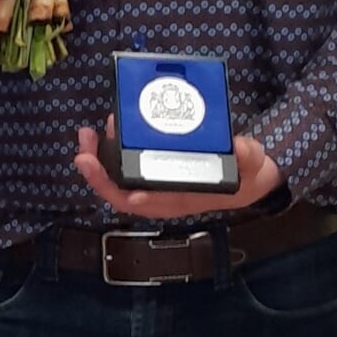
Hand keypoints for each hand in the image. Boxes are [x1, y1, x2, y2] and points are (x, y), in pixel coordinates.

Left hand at [74, 115, 285, 219]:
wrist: (246, 178)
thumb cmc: (244, 174)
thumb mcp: (253, 165)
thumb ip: (248, 157)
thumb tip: (241, 147)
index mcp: (185, 199)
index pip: (156, 205)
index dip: (139, 200)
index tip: (130, 194)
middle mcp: (163, 196)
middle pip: (124, 195)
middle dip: (100, 177)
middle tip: (84, 154)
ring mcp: (154, 185)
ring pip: (117, 180)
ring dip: (98, 160)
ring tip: (87, 135)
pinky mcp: (150, 171)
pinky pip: (122, 166)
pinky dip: (109, 150)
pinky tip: (105, 130)